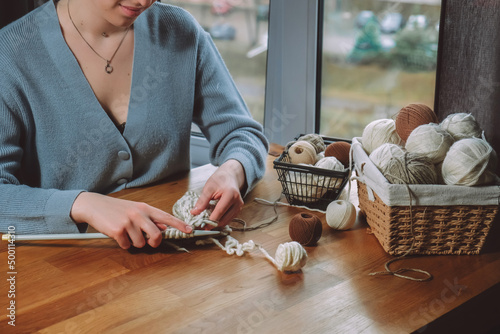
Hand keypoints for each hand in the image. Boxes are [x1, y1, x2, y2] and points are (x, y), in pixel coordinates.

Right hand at [71, 192, 192, 248]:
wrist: (94, 205)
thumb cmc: (117, 209)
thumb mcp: (136, 210)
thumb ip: (150, 219)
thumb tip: (165, 229)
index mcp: (145, 208)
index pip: (166, 217)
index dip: (179, 225)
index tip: (189, 230)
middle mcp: (139, 214)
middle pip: (156, 236)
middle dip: (153, 242)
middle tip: (148, 241)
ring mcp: (128, 222)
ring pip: (141, 243)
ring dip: (134, 242)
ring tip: (126, 233)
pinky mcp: (118, 230)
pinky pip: (126, 245)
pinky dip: (122, 244)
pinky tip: (117, 235)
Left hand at [191, 159, 246, 226]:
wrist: (230, 175)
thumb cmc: (219, 179)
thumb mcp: (208, 188)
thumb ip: (202, 201)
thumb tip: (194, 213)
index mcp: (230, 194)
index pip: (219, 211)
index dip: (210, 220)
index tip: (201, 225)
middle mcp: (238, 202)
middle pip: (224, 219)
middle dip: (213, 224)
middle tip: (202, 226)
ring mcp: (239, 206)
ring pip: (227, 221)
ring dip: (217, 224)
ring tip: (206, 223)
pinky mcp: (238, 209)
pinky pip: (229, 219)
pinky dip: (221, 220)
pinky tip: (213, 218)